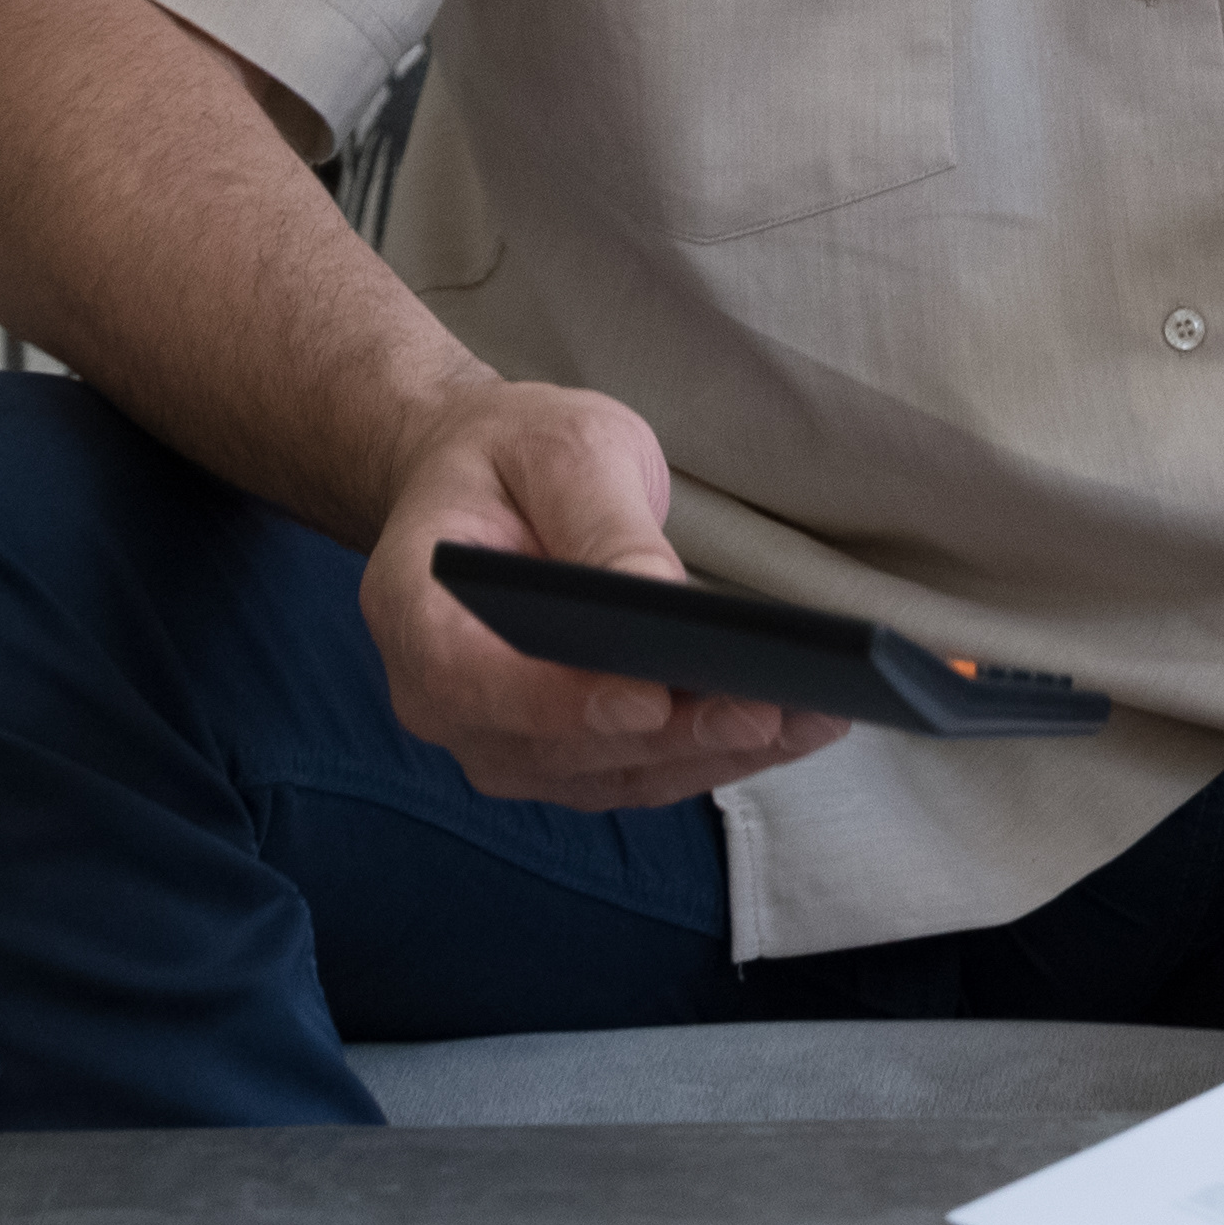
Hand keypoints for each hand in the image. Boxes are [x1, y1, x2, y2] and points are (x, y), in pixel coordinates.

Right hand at [359, 378, 850, 811]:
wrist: (485, 481)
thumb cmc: (516, 455)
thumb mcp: (561, 450)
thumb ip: (600, 523)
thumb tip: (657, 601)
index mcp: (413, 609)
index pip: (469, 679)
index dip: (558, 702)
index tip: (648, 699)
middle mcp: (443, 699)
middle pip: (554, 746)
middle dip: (668, 735)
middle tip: (766, 712)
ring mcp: (503, 739)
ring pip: (611, 774)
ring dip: (711, 756)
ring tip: (810, 718)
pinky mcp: (565, 756)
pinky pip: (642, 771)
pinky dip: (718, 755)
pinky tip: (797, 726)